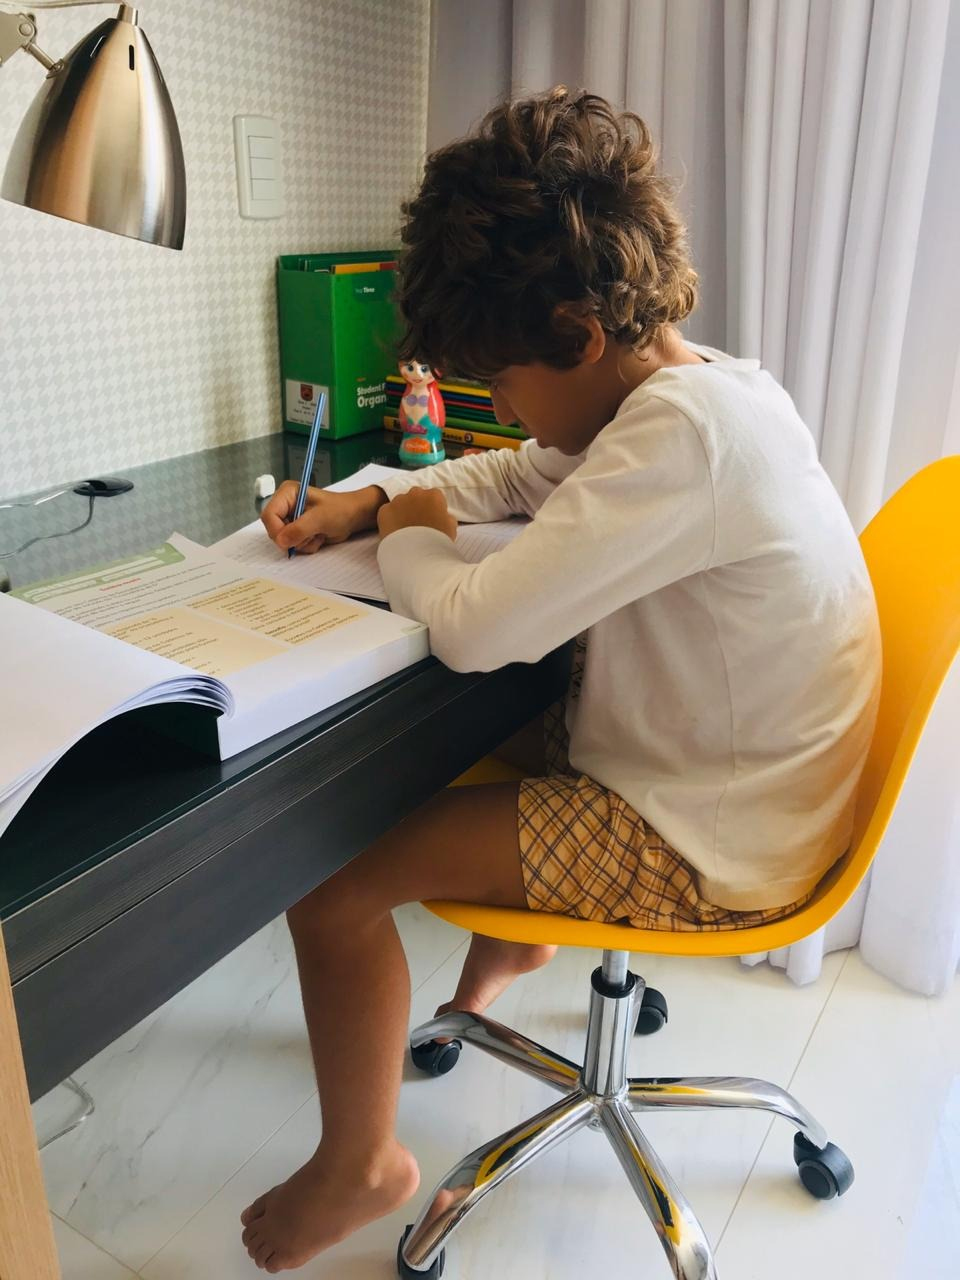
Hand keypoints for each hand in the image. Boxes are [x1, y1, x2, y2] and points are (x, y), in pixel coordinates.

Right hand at [260, 482, 386, 553]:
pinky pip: (294, 545)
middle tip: (311, 533)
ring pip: (285, 540)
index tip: (287, 541)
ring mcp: (291, 519)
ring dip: (303, 542)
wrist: (354, 517)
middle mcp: (286, 505)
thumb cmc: (340, 510)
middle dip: (294, 537)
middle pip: (274, 530)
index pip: (269, 515)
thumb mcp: (319, 518)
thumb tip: (280, 541)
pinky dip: (307, 545)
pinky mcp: (298, 530)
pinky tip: (319, 536)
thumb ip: (299, 529)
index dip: (276, 531)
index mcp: (287, 494)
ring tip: (318, 533)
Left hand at [377, 489, 456, 541]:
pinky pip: (387, 512)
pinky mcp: (385, 510)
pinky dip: (390, 520)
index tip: (432, 519)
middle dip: (417, 507)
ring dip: (403, 512)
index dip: (433, 508)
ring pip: (400, 503)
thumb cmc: (437, 542)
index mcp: (434, 496)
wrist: (417, 555)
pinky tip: (395, 532)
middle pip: (416, 496)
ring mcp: (398, 501)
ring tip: (405, 530)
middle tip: (418, 524)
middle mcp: (415, 493)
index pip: (434, 497)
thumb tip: (442, 515)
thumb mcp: (451, 527)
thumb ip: (446, 516)